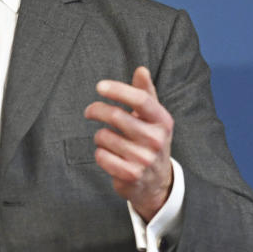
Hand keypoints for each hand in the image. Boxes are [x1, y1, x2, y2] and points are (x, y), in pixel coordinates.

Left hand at [84, 66, 173, 221]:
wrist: (156, 182)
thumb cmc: (150, 140)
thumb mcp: (153, 118)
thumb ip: (145, 92)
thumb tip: (141, 69)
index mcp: (163, 121)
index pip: (141, 100)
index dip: (119, 90)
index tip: (99, 86)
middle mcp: (156, 140)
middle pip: (116, 116)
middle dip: (96, 110)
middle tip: (89, 111)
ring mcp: (144, 159)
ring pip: (104, 136)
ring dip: (99, 136)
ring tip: (108, 140)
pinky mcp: (130, 175)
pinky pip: (101, 156)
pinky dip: (100, 153)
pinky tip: (110, 156)